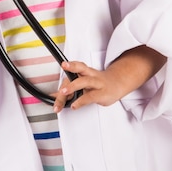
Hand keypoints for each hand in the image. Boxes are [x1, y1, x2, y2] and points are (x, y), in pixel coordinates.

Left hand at [52, 46, 166, 113]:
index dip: (68, 67)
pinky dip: (81, 101)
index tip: (62, 65)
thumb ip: (69, 89)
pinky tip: (74, 105)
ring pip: (85, 81)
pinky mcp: (102, 94)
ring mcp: (97, 84)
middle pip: (81, 68)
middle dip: (71, 68)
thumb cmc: (98, 83)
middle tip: (62, 68)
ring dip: (73, 86)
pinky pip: (90, 97)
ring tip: (63, 92)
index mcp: (86, 71)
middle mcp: (91, 75)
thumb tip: (54, 95)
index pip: (75, 68)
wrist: (117, 84)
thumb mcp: (83, 82)